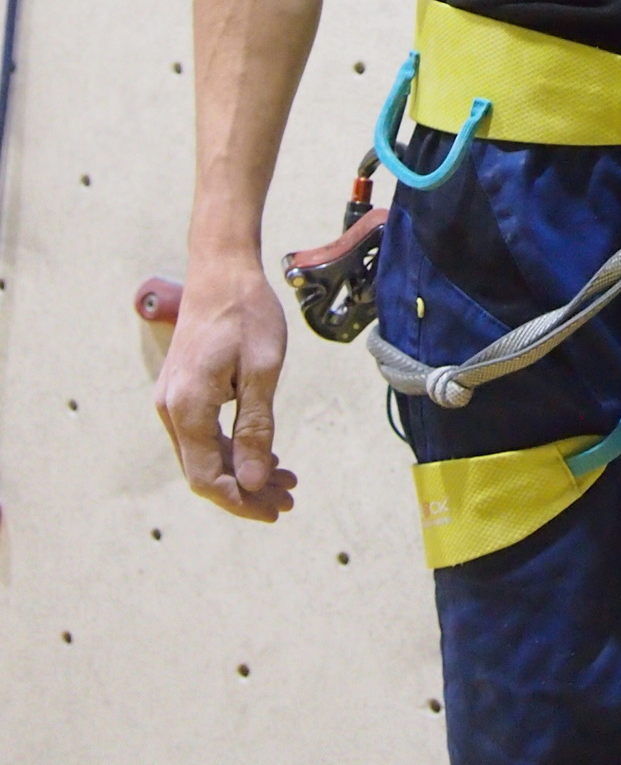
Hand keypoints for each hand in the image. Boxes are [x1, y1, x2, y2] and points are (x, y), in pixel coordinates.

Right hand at [155, 260, 297, 520]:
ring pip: (205, 454)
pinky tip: (264, 453)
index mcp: (188, 407)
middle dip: (246, 490)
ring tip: (285, 480)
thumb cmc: (247, 313)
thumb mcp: (262, 370)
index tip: (275, 511)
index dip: (240, 501)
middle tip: (288, 499)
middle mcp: (172, 409)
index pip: (207, 477)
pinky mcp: (183, 390)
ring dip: (242, 470)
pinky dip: (233, 447)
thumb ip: (255, 428)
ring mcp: (173, 400)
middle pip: (204, 470)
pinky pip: (204, 433)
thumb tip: (250, 482)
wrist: (222, 270)